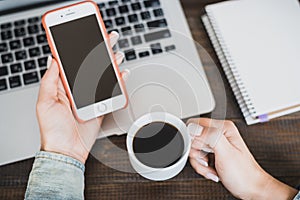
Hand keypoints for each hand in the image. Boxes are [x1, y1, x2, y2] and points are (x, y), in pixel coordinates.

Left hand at [36, 32, 127, 163]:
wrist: (67, 151)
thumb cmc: (53, 130)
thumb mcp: (45, 103)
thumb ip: (49, 81)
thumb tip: (52, 60)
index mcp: (62, 86)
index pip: (71, 63)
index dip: (78, 49)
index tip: (85, 37)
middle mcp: (76, 90)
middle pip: (89, 67)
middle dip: (99, 52)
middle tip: (106, 39)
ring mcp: (89, 98)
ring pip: (101, 76)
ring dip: (109, 64)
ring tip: (116, 54)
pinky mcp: (99, 106)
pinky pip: (110, 91)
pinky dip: (117, 82)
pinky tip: (121, 73)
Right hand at [187, 118, 296, 199]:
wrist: (250, 188)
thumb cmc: (243, 174)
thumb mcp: (225, 153)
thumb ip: (210, 136)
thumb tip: (194, 127)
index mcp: (223, 128)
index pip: (197, 124)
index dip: (193, 139)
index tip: (199, 150)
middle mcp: (219, 134)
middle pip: (194, 138)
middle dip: (197, 153)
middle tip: (206, 161)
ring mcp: (216, 144)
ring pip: (195, 149)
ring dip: (199, 162)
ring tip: (210, 168)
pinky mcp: (213, 154)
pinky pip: (199, 157)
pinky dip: (202, 166)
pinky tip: (212, 170)